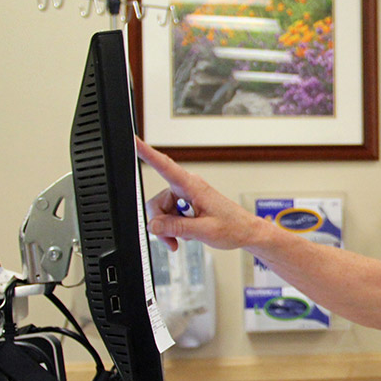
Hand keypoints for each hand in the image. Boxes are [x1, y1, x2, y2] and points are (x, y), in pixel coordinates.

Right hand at [136, 138, 262, 251]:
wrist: (246, 232)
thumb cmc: (233, 227)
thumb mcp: (203, 230)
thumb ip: (176, 227)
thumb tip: (154, 225)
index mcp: (192, 186)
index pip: (165, 166)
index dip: (147, 153)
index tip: (134, 140)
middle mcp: (187, 188)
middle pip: (157, 203)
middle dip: (161, 224)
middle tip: (172, 240)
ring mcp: (186, 197)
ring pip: (162, 212)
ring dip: (168, 229)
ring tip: (184, 237)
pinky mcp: (187, 205)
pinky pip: (169, 217)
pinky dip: (174, 228)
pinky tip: (187, 234)